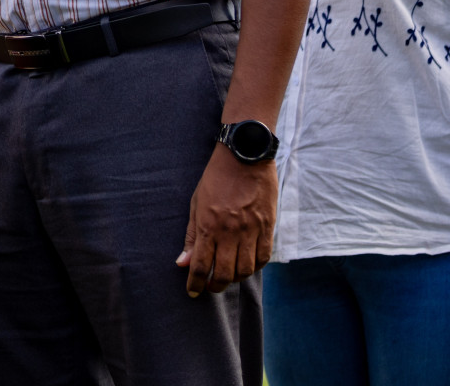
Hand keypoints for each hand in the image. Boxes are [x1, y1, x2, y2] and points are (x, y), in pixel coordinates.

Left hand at [176, 146, 275, 296]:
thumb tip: (182, 263)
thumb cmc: (216, 179)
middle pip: (224, 273)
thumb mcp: (196, 204)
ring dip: (235, 279)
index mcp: (209, 226)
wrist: (245, 157)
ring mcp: (251, 231)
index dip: (196, 283)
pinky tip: (246, 266)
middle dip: (215, 286)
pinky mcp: (268, 227)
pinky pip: (263, 258)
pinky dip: (255, 267)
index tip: (192, 292)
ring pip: (245, 270)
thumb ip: (192, 235)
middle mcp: (230, 232)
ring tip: (228, 277)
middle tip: (211, 287)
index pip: (201, 265)